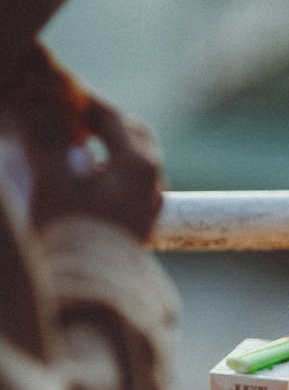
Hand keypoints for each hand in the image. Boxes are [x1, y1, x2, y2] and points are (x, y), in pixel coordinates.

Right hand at [27, 95, 165, 241]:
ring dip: (111, 149)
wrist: (91, 293)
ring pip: (136, 163)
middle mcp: (152, 183)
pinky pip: (133, 186)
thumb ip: (45, 142)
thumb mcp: (53, 182)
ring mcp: (150, 206)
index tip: (61, 96)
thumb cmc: (72, 233)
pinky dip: (113, 174)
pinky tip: (89, 182)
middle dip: (106, 124)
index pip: (113, 118)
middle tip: (76, 120)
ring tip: (79, 149)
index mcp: (137, 165)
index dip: (84, 103)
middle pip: (134, 138)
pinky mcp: (142, 226)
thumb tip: (36, 111)